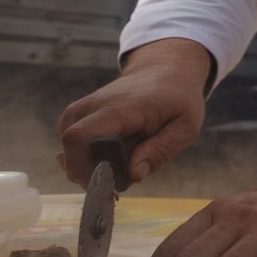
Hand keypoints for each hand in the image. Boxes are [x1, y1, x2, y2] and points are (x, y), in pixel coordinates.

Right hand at [58, 38, 210, 184]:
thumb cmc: (177, 99)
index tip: (110, 185)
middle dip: (96, 176)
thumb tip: (133, 175)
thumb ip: (161, 150)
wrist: (163, 70)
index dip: (84, 169)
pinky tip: (118, 154)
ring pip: (72, 155)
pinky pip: (75, 149)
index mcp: (117, 109)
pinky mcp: (74, 118)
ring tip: (129, 158)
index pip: (78, 138)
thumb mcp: (185, 126)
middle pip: (71, 154)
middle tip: (130, 175)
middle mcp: (89, 108)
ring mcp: (78, 112)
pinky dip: (93, 159)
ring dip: (98, 168)